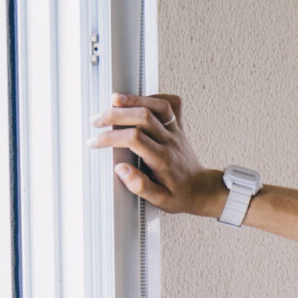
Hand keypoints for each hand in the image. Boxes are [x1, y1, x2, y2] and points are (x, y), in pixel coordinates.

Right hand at [88, 93, 223, 214]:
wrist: (202, 190)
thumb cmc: (180, 195)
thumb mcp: (160, 200)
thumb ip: (140, 186)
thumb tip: (121, 170)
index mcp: (163, 159)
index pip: (135, 139)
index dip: (112, 137)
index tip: (96, 142)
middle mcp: (170, 141)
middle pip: (144, 116)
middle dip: (116, 114)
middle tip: (96, 120)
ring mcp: (176, 131)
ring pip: (159, 105)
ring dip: (135, 99)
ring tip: (113, 100)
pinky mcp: (178, 126)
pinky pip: (171, 104)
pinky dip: (154, 97)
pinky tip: (138, 101)